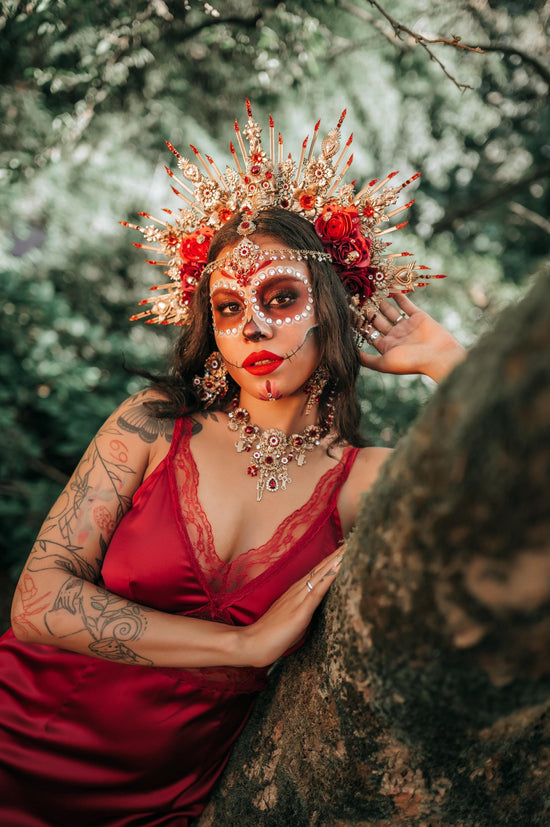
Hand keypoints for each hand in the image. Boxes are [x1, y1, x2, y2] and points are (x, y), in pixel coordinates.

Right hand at [240, 545, 344, 667]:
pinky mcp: (300, 612)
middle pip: (320, 569)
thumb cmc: (270, 637)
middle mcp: (297, 592)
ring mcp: (298, 600)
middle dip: (336, 555)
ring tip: (347, 548)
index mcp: (295, 594)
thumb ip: (302, 613)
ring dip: (335, 561)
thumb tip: (314, 613)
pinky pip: (317, 592)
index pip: (316, 573)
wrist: (252, 644)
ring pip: (320, 575)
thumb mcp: (291, 622)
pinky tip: (338, 568)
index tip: (343, 549)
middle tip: (349, 541)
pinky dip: (328, 578)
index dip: (329, 561)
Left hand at [358, 294, 465, 382]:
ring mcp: (407, 325)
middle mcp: (396, 336)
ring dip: (380, 301)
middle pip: (377, 320)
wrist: (439, 356)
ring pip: (390, 310)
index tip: (346, 312)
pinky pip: (406, 304)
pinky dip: (398, 295)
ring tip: (368, 289)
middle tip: (355, 297)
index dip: (358, 323)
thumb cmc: (411, 362)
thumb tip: (350, 354)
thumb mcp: (385, 364)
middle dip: (367, 310)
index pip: (368, 333)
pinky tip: (387, 287)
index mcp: (387, 347)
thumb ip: (367, 360)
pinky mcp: (418, 316)